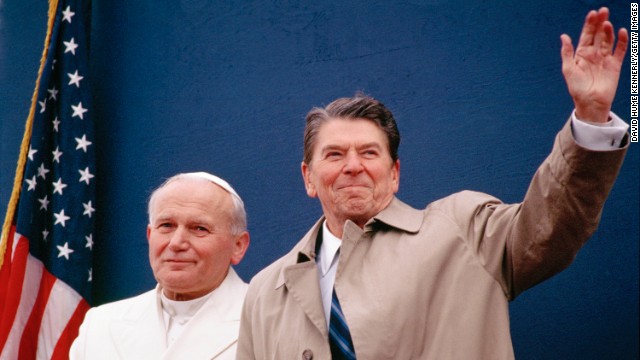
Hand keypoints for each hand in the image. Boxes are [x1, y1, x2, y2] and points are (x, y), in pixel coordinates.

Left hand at [560, 7, 627, 122]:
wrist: (590, 103)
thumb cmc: (576, 88)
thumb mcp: (568, 69)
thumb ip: (567, 52)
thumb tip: (563, 36)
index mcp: (582, 53)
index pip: (586, 35)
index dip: (589, 24)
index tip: (592, 14)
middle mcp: (594, 53)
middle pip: (598, 34)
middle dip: (600, 22)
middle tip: (603, 11)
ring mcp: (605, 58)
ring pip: (608, 40)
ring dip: (608, 31)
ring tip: (607, 24)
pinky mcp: (615, 65)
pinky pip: (620, 50)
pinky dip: (622, 41)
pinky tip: (622, 32)